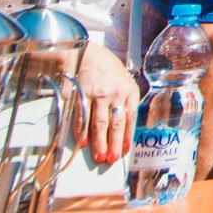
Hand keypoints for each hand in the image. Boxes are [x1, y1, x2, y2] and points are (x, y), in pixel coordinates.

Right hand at [77, 42, 139, 163]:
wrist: (86, 53)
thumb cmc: (107, 68)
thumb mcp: (124, 80)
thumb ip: (126, 99)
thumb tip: (126, 124)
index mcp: (129, 90)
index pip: (130, 117)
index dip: (127, 136)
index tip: (124, 150)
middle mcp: (115, 93)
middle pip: (116, 123)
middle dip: (114, 143)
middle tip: (111, 159)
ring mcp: (98, 94)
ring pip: (100, 123)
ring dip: (100, 142)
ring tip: (100, 156)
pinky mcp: (81, 94)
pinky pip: (82, 117)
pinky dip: (82, 131)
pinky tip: (83, 143)